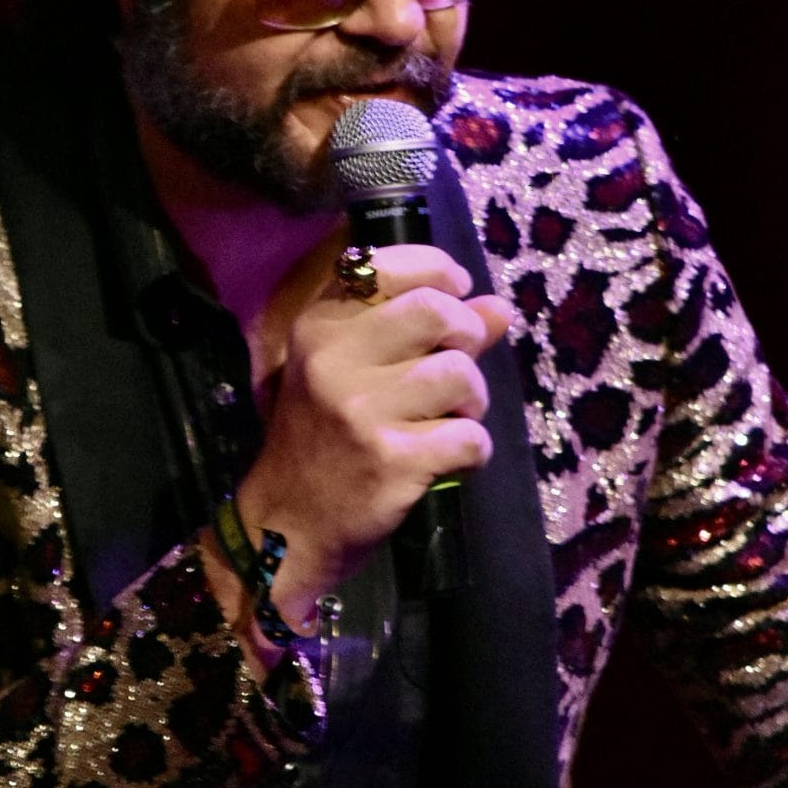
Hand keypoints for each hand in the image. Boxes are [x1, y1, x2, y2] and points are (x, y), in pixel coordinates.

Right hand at [230, 245, 510, 637]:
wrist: (289, 523)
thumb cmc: (323, 440)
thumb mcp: (352, 373)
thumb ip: (425, 334)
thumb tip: (498, 307)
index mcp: (319, 327)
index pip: (387, 265)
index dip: (439, 273)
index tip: (456, 294)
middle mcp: (333, 359)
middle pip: (436, 311)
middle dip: (465, 336)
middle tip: (456, 368)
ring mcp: (360, 411)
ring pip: (460, 373)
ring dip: (472, 401)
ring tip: (450, 419)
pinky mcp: (391, 460)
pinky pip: (470, 437)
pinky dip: (473, 451)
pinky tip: (447, 459)